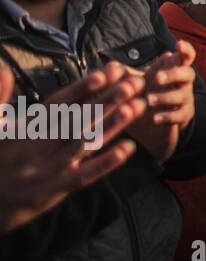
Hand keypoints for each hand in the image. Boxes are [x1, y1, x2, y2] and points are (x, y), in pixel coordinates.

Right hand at [0, 64, 146, 232]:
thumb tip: (3, 69)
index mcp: (24, 130)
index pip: (58, 104)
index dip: (81, 89)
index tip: (106, 74)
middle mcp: (36, 148)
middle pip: (78, 119)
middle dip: (108, 100)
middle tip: (134, 83)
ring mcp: (46, 170)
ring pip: (84, 143)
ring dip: (112, 125)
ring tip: (137, 107)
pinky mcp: (53, 191)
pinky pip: (84, 175)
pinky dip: (106, 162)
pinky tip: (128, 148)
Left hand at [125, 41, 196, 163]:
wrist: (149, 123)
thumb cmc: (143, 94)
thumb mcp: (134, 83)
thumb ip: (125, 75)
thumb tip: (112, 66)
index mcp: (173, 70)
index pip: (185, 56)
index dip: (185, 49)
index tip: (178, 45)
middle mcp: (182, 83)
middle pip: (188, 73)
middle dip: (174, 74)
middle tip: (156, 78)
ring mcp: (184, 100)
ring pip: (182, 95)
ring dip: (165, 97)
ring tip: (148, 100)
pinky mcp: (182, 116)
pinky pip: (180, 115)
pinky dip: (167, 116)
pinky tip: (154, 118)